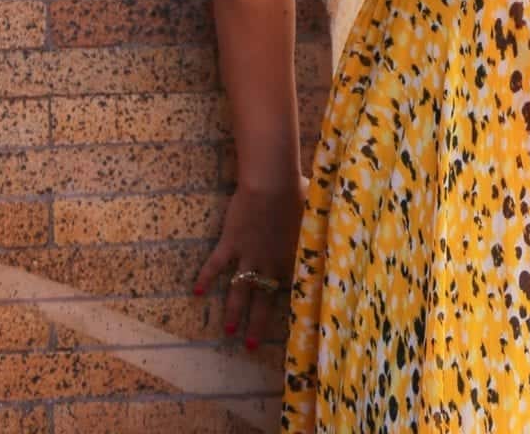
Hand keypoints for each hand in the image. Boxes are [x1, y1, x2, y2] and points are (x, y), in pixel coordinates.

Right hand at [193, 176, 307, 349]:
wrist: (271, 184)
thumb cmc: (296, 192)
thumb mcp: (313, 212)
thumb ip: (318, 223)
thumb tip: (333, 221)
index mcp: (291, 256)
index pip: (289, 287)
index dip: (288, 307)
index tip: (288, 327)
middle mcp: (269, 262)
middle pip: (262, 299)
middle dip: (256, 324)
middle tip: (250, 346)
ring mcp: (248, 255)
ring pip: (239, 290)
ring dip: (233, 311)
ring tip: (229, 332)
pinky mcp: (230, 243)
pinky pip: (215, 265)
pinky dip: (205, 277)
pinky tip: (197, 292)